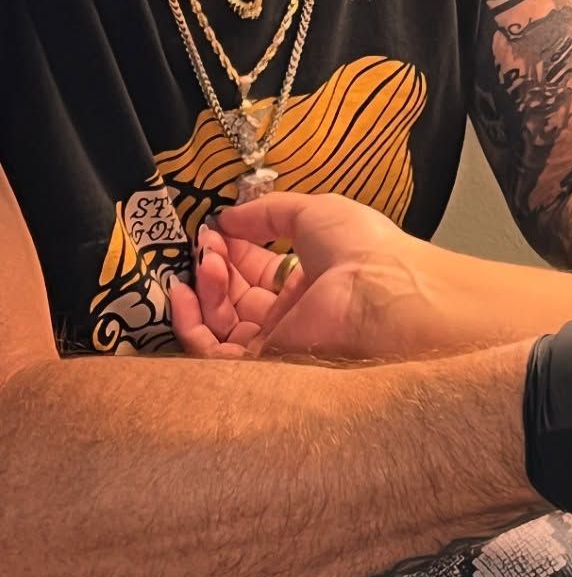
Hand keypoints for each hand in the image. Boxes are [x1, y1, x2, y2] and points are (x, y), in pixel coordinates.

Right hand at [169, 194, 432, 359]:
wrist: (382, 289)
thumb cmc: (360, 245)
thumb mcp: (313, 211)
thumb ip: (266, 212)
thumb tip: (226, 217)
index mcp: (309, 281)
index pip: (256, 270)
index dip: (232, 250)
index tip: (213, 229)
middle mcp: (292, 314)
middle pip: (234, 297)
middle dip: (214, 267)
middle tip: (205, 244)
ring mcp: (277, 342)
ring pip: (219, 324)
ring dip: (203, 291)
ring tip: (204, 261)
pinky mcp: (264, 365)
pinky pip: (213, 353)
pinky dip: (190, 325)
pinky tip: (183, 291)